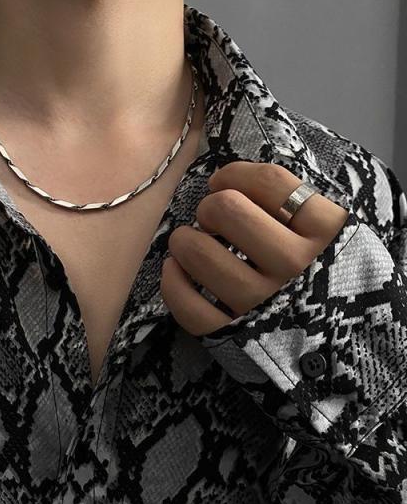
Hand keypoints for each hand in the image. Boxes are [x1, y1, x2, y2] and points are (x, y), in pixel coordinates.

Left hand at [160, 161, 349, 336]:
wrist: (331, 335)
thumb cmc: (314, 267)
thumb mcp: (319, 225)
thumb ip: (289, 195)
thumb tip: (224, 169)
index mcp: (322, 230)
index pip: (268, 181)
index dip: (233, 175)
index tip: (224, 183)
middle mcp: (295, 264)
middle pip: (226, 210)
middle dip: (209, 207)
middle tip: (212, 218)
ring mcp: (262, 301)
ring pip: (200, 252)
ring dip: (184, 241)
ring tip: (191, 243)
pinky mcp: (232, 333)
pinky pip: (187, 305)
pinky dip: (172, 282)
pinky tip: (175, 269)